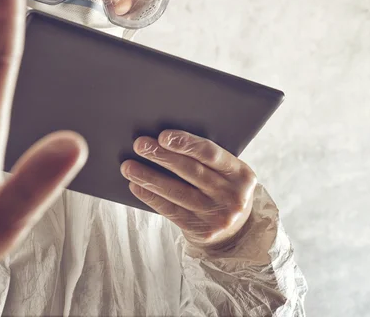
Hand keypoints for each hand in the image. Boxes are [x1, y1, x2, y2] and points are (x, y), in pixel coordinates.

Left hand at [121, 130, 256, 248]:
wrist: (237, 233)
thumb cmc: (223, 191)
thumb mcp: (227, 174)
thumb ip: (206, 159)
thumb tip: (164, 140)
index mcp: (241, 174)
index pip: (210, 153)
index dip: (185, 143)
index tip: (163, 136)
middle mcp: (232, 195)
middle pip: (190, 171)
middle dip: (162, 156)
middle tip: (140, 145)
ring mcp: (217, 215)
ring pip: (177, 192)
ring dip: (149, 177)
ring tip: (128, 167)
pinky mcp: (201, 231)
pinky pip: (170, 210)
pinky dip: (150, 197)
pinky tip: (136, 186)